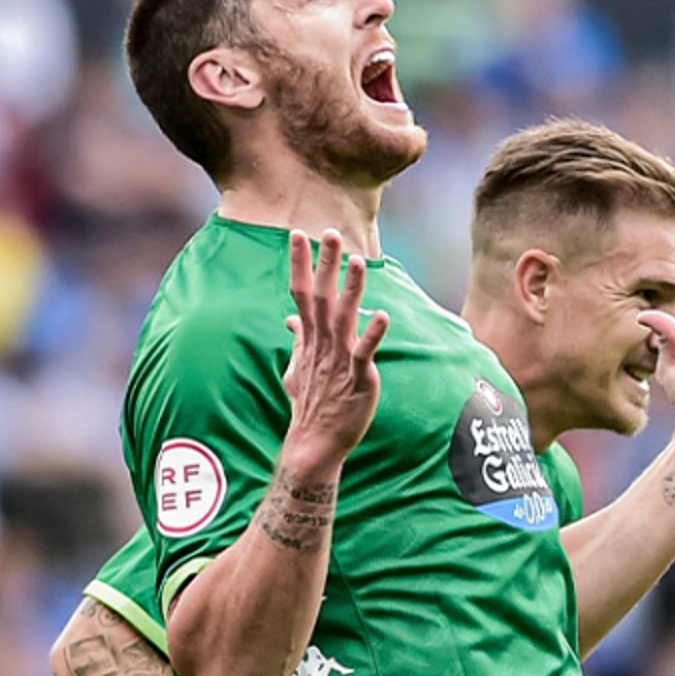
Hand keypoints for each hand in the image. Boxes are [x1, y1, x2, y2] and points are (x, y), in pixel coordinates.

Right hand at [282, 229, 388, 466]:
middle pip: (323, 297)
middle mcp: (323, 344)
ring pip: (345, 318)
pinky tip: (383, 315)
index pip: (302, 293)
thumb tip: (290, 319)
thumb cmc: (309, 404)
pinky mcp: (358, 378)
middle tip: (330, 233)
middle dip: (326, 265)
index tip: (297, 235)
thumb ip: (298, 339)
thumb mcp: (298, 366)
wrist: (315, 442)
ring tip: (358, 262)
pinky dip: (374, 335)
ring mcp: (340, 360)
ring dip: (351, 290)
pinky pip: (365, 353)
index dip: (301, 264)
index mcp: (311, 338)